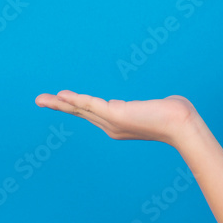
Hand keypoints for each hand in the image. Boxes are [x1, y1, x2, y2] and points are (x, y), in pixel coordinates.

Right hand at [34, 90, 196, 147]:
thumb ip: (157, 106)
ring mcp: (112, 121)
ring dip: (60, 103)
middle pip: (80, 113)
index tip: (62, 100)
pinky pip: (90, 104)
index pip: (92, 113)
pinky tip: (61, 96)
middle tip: (40, 100)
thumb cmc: (176, 115)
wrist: (181, 124)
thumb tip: (167, 103)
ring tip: (42, 99)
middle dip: (60, 106)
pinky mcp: (115, 114)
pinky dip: (75, 99)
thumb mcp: (160, 109)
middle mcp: (112, 126)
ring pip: (81, 109)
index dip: (76, 106)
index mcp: (119, 125)